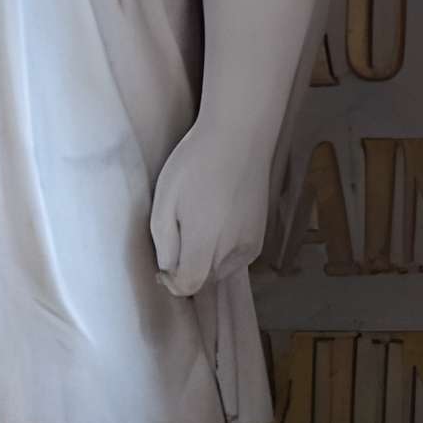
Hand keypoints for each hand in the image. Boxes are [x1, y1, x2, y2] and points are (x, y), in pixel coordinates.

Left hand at [152, 118, 270, 299]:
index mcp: (205, 242)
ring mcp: (250, 244)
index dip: (172, 283)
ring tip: (198, 225)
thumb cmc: (195, 164)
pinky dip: (223, 252)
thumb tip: (169, 269)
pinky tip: (216, 224)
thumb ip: (165, 243)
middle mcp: (232, 250)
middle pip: (204, 279)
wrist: (239, 137)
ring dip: (205, 261)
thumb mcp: (165, 201)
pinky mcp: (260, 236)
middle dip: (187, 268)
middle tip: (178, 236)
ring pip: (220, 270)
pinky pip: (236, 258)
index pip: (189, 285)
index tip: (162, 267)